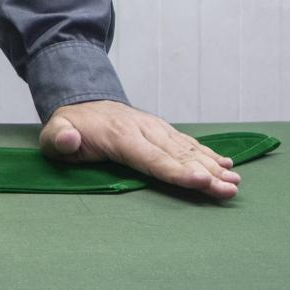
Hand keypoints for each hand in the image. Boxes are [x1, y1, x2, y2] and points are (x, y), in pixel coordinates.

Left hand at [39, 101, 240, 199]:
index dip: (177, 171)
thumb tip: (70, 139)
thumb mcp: (53, 134)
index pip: (152, 158)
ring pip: (187, 149)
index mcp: (120, 136)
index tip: (200, 181)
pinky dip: (207, 154)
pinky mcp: (161, 131)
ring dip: (213, 166)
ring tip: (235, 181)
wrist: (81, 100)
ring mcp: (155, 129)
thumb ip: (60, 138)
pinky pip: (187, 143)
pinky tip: (226, 164)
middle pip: (177, 156)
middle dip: (206, 174)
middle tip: (230, 189)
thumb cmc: (68, 127)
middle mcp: (143, 130)